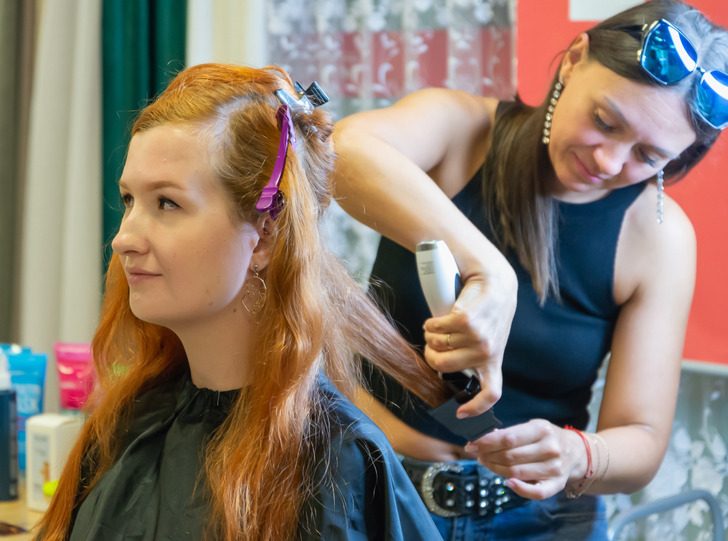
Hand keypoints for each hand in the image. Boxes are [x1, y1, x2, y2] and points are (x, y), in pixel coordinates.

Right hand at [423, 270, 515, 416]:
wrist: (495, 279)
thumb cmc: (487, 309)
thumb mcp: (487, 337)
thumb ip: (471, 354)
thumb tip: (443, 367)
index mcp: (494, 361)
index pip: (491, 393)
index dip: (476, 408)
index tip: (460, 414)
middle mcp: (487, 352)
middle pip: (443, 366)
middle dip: (430, 354)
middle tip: (432, 344)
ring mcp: (478, 337)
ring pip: (437, 345)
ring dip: (431, 335)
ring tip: (438, 327)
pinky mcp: (467, 321)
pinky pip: (436, 328)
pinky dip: (431, 323)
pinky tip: (436, 319)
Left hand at [463, 419, 586, 499]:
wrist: (576, 452)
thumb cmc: (547, 437)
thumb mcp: (533, 427)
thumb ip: (512, 433)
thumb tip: (484, 439)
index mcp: (541, 429)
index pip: (508, 438)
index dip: (486, 442)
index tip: (472, 444)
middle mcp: (550, 449)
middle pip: (510, 456)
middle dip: (487, 456)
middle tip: (476, 454)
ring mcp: (554, 468)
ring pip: (517, 473)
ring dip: (496, 469)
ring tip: (485, 463)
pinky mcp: (557, 484)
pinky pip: (536, 493)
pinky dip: (519, 489)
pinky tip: (507, 482)